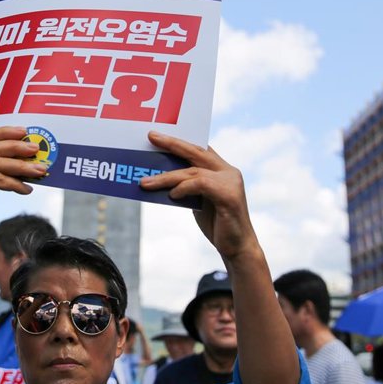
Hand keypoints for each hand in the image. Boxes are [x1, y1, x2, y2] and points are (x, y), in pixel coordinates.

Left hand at [140, 131, 257, 259]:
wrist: (237, 248)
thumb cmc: (217, 224)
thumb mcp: (198, 201)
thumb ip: (187, 187)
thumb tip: (159, 178)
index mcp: (223, 170)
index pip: (200, 149)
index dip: (180, 141)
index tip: (159, 134)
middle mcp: (229, 172)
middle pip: (197, 151)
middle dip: (172, 143)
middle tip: (151, 136)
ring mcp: (231, 183)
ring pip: (192, 171)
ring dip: (166, 177)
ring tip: (145, 182)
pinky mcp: (229, 196)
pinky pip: (200, 185)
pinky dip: (183, 188)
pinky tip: (172, 195)